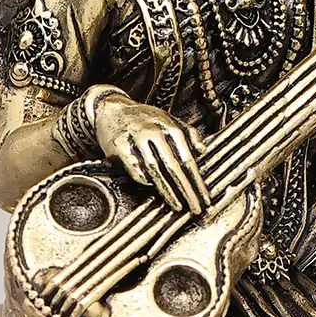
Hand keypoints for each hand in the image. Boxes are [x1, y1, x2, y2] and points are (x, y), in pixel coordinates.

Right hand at [92, 93, 209, 215]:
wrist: (110, 108)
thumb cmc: (143, 118)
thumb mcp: (169, 119)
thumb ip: (189, 133)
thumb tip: (202, 150)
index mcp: (169, 126)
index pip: (187, 158)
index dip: (197, 181)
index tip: (205, 198)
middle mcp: (154, 131)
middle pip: (173, 166)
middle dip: (186, 190)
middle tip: (195, 208)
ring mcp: (135, 138)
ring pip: (154, 169)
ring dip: (167, 191)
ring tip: (177, 205)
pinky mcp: (119, 145)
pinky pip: (134, 168)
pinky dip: (144, 179)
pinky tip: (151, 188)